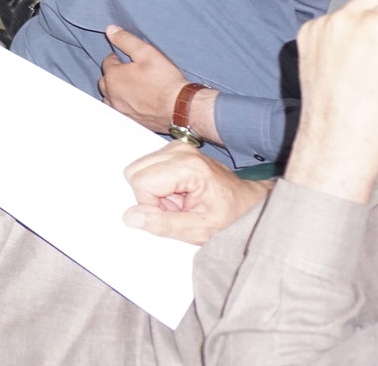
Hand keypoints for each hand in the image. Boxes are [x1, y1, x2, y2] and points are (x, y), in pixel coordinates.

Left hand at [100, 26, 195, 135]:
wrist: (180, 108)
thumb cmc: (164, 80)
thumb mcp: (146, 52)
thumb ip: (126, 40)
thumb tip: (110, 30)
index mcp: (113, 77)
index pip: (108, 62)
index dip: (118, 58)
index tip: (127, 59)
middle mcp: (111, 95)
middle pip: (106, 80)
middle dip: (115, 75)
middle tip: (130, 72)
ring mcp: (120, 110)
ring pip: (110, 97)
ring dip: (117, 91)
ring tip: (132, 87)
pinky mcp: (130, 121)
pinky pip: (120, 110)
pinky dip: (124, 104)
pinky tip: (136, 102)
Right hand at [123, 143, 269, 244]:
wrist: (247, 202)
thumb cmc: (230, 215)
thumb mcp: (199, 229)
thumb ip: (163, 224)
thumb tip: (131, 217)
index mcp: (189, 167)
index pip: (141, 183)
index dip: (151, 206)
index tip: (174, 214)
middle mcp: (180, 150)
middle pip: (135, 172)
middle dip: (149, 196)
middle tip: (176, 208)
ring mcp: (177, 147)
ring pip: (138, 169)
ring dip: (153, 190)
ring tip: (179, 200)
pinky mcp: (174, 150)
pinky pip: (147, 167)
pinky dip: (157, 183)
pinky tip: (177, 192)